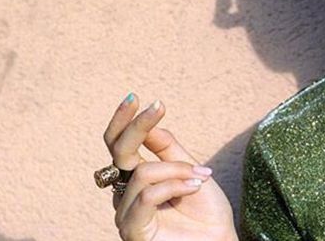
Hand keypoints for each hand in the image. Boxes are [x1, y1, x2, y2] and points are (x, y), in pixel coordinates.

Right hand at [103, 95, 236, 240]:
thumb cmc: (205, 210)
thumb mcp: (190, 168)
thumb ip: (167, 148)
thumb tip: (149, 123)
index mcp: (136, 177)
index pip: (119, 144)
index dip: (124, 121)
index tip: (136, 97)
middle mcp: (125, 194)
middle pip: (119, 152)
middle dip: (137, 126)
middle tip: (156, 106)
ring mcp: (126, 213)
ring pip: (143, 172)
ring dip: (177, 170)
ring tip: (201, 176)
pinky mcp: (132, 231)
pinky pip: (147, 196)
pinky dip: (174, 186)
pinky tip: (194, 187)